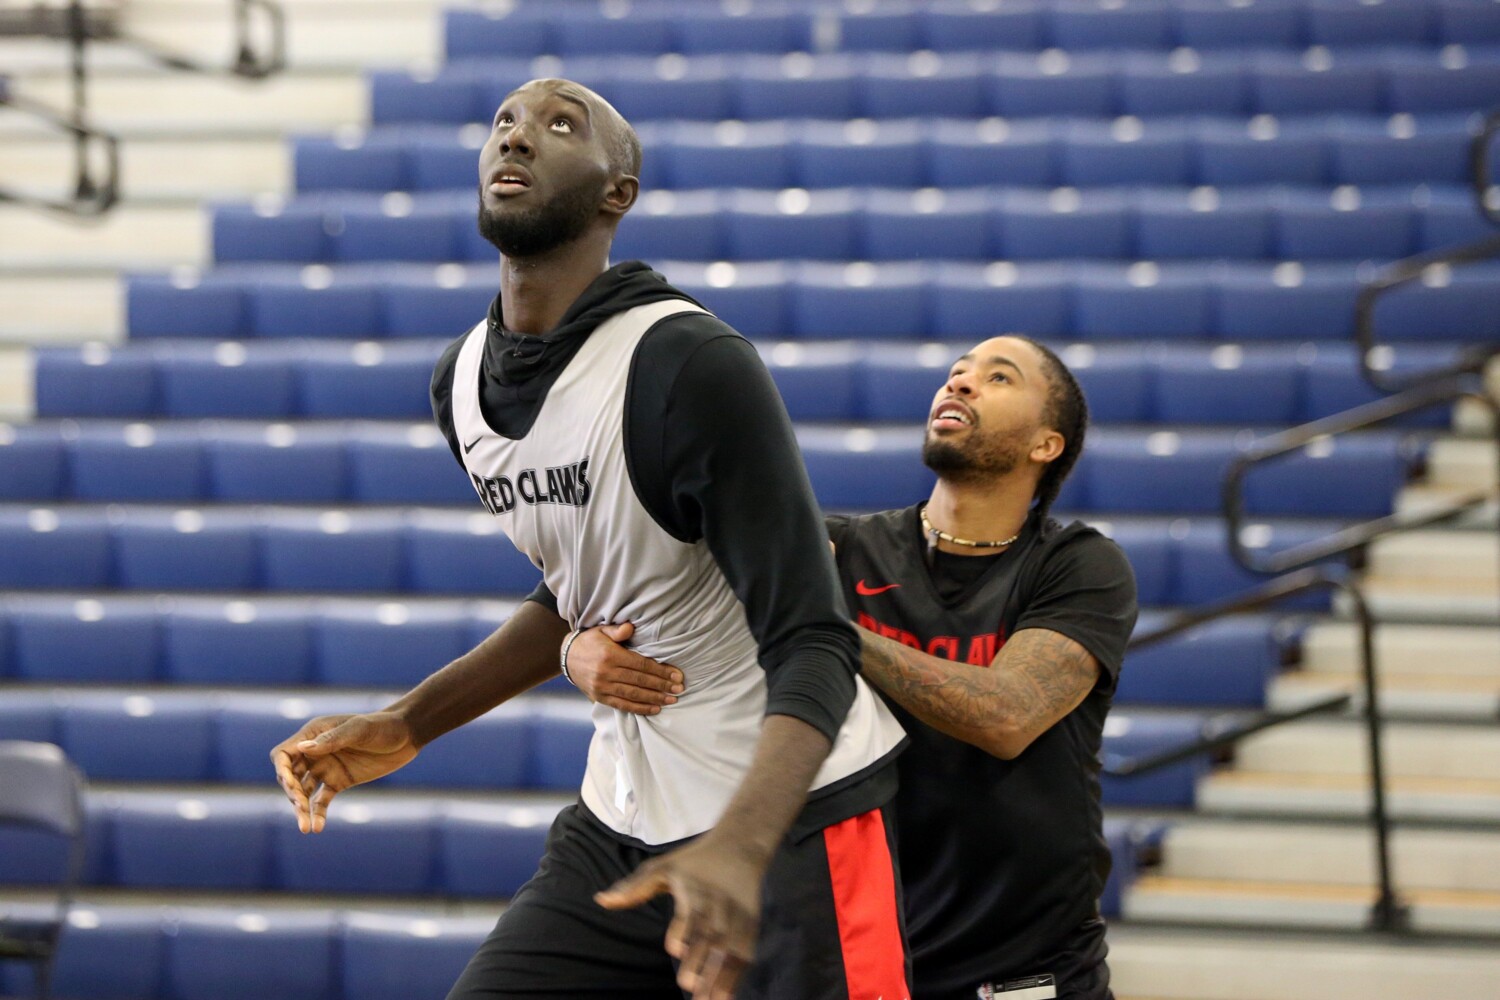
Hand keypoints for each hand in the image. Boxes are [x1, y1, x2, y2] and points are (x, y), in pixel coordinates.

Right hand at [270, 711, 419, 832]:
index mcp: (313, 735)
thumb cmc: (382, 726)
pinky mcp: (338, 782)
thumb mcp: (358, 730)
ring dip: (301, 809)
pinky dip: (318, 813)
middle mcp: (314, 753)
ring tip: (305, 828)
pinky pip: (321, 801)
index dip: (282, 771)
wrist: (406, 736)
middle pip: (290, 777)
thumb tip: (302, 749)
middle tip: (301, 807)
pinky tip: (318, 828)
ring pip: (303, 792)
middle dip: (292, 794)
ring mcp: (325, 768)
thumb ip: (332, 739)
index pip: (284, 755)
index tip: (292, 786)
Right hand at [566, 622, 683, 714]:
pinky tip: (654, 709)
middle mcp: (606, 673)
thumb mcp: (602, 630)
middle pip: (640, 681)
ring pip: (633, 695)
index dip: (660, 671)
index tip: (676, 675)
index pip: (641, 665)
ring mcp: (602, 687)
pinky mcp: (600, 697)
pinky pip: (622, 705)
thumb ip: (617, 630)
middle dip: (662, 686)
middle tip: (679, 689)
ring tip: (671, 700)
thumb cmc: (590, 642)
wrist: (567, 657)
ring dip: (654, 699)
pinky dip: (639, 708)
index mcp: (610, 655)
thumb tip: (631, 628)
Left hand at [595, 834, 764, 999]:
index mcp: (694, 891)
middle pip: (711, 936)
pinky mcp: (752, 926)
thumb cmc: (695, 862)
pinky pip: (746, 954)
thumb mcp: (662, 867)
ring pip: (730, 949)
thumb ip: (634, 887)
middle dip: (702, 961)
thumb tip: (601, 900)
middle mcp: (718, 906)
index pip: (690, 912)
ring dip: (722, 976)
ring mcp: (737, 918)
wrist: (740, 847)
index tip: (676, 948)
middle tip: (690, 986)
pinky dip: (738, 976)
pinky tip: (728, 996)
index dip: (684, 930)